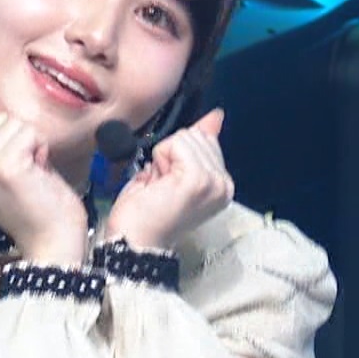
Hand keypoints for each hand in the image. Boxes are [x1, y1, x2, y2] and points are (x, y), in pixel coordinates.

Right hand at [0, 100, 89, 265]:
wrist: (52, 244)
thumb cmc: (39, 210)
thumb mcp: (12, 168)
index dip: (10, 142)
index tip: (18, 172)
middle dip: (22, 141)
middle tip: (29, 176)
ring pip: (15, 123)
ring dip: (33, 145)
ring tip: (34, 176)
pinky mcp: (4, 167)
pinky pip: (29, 132)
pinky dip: (41, 149)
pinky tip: (40, 173)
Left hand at [106, 109, 233, 250]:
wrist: (134, 241)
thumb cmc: (145, 213)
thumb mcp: (172, 171)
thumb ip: (196, 145)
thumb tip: (216, 115)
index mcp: (222, 185)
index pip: (205, 139)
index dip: (177, 156)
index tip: (169, 184)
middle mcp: (224, 185)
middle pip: (196, 135)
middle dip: (172, 155)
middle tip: (163, 186)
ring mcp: (213, 182)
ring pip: (186, 137)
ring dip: (164, 158)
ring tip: (160, 186)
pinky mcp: (198, 179)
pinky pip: (177, 144)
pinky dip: (160, 159)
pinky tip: (158, 183)